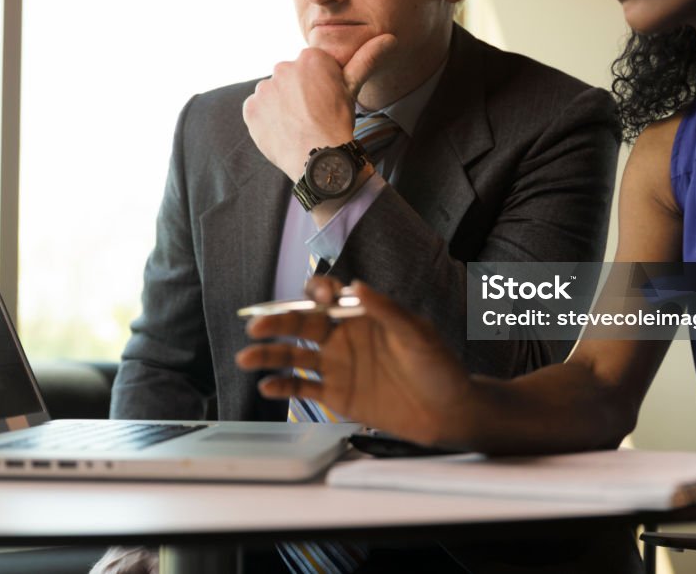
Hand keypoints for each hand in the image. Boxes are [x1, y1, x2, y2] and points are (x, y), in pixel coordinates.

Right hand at [235, 277, 473, 446]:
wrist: (449, 412)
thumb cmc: (439, 367)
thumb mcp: (417, 333)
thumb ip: (386, 309)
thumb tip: (357, 285)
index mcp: (361, 315)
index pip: (328, 295)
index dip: (316, 292)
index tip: (315, 297)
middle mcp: (343, 337)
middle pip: (302, 324)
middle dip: (278, 322)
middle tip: (257, 326)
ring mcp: (338, 366)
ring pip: (295, 356)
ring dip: (269, 355)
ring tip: (247, 357)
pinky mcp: (337, 394)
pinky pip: (304, 389)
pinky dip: (283, 387)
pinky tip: (267, 386)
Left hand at [242, 35, 396, 182]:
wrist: (320, 158)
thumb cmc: (339, 122)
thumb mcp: (353, 88)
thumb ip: (367, 59)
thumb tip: (390, 38)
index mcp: (310, 58)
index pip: (308, 68)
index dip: (316, 88)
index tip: (323, 103)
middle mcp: (283, 67)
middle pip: (288, 79)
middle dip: (296, 94)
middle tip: (310, 117)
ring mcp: (264, 88)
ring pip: (271, 94)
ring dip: (279, 106)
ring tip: (296, 126)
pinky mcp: (250, 108)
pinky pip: (255, 110)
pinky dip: (265, 120)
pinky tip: (282, 131)